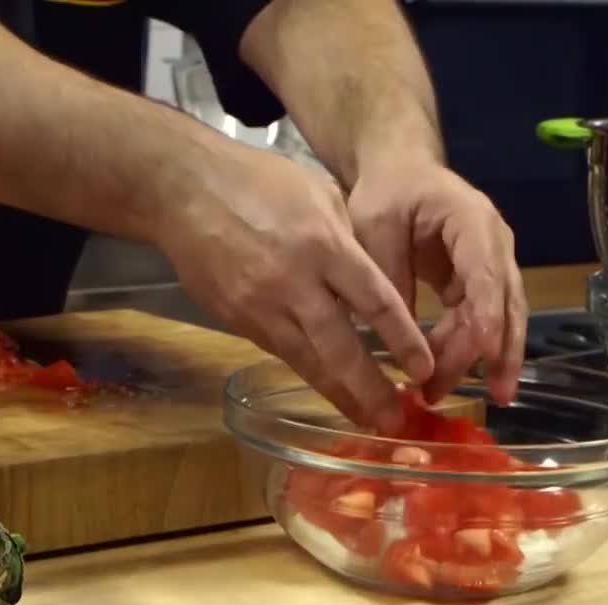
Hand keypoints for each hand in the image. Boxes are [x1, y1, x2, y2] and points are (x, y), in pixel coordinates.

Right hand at [162, 136, 432, 432]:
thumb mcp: (319, 192)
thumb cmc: (256, 179)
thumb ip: (348, 240)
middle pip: (339, 349)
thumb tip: (370, 279)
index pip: (375, 304)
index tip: (424, 371)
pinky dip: (305, 369)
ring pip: (305, 362)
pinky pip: (277, 349)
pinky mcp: (234, 318)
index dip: (403, 343)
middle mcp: (293, 284)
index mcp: (323, 245)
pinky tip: (324, 384)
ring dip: (337, 394)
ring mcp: (259, 306)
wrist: (183, 190)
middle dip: (370, 391)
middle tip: (396, 422)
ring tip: (364, 419)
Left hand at [347, 158, 526, 405]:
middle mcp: (494, 244)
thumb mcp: (376, 227)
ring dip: (483, 358)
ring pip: (500, 318)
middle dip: (491, 352)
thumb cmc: (387, 193)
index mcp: (473, 222)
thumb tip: (397, 335)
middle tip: (467, 393)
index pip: (487, 276)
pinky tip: (449, 377)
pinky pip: (480, 319)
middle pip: (504, 304)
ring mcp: (491, 264)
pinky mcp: (477, 281)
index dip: (485, 318)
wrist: (400, 172)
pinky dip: (468, 348)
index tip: (480, 355)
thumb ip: (389, 276)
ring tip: (460, 396)